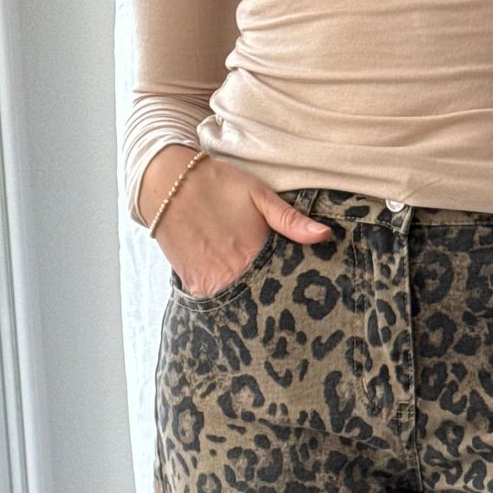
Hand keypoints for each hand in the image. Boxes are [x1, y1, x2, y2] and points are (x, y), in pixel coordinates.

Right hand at [142, 146, 331, 296]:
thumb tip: (326, 235)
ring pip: (238, 307)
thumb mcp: (259, 195)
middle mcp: (231, 276)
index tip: (304, 300)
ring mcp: (210, 284)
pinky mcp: (194, 286)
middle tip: (286, 309)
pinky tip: (235, 291)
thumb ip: (291, 221)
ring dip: (249, 305)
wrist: (166, 183)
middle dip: (272, 305)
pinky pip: (216, 304)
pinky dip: (227, 300)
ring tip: (261, 301)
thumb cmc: (218, 185)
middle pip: (260, 304)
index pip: (282, 289)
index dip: (292, 295)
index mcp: (253, 256)